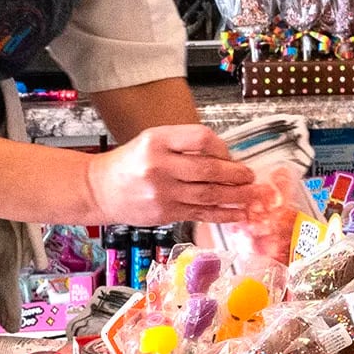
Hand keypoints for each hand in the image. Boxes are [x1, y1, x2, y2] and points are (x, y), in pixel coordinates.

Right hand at [86, 125, 255, 226]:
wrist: (99, 190)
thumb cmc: (131, 162)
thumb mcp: (153, 140)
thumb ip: (185, 145)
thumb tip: (226, 156)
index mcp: (157, 142)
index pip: (200, 138)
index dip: (221, 146)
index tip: (230, 154)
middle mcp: (159, 167)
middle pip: (208, 170)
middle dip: (236, 174)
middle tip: (251, 176)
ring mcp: (162, 193)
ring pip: (208, 194)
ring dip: (237, 196)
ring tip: (254, 195)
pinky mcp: (165, 213)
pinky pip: (201, 213)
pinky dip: (223, 214)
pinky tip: (239, 213)